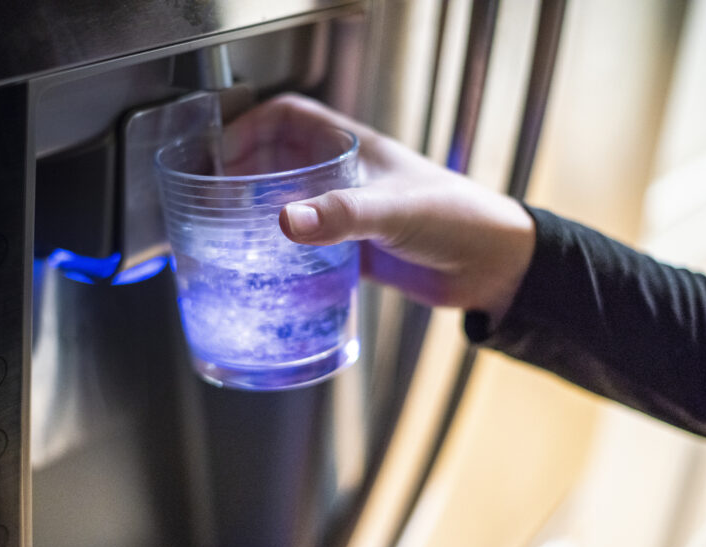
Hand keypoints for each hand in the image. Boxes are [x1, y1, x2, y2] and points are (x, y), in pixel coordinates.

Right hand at [221, 94, 535, 323]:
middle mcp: (344, 177)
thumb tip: (285, 222)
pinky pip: (307, 243)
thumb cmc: (459, 218)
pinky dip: (283, 251)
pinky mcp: (353, 249)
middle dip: (242, 173)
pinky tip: (267, 269)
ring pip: (289, 202)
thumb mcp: (394, 209)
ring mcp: (347, 213)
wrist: (493, 267)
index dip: (249, 127)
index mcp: (351, 148)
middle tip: (213, 199)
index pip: (288, 118)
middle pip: (278, 160)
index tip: (220, 154)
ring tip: (227, 234)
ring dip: (259, 213)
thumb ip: (340, 215)